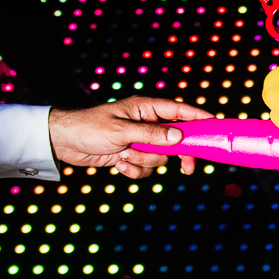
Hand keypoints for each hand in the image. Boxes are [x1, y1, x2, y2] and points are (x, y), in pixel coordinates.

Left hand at [47, 96, 213, 178]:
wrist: (64, 142)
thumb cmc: (89, 128)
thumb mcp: (121, 131)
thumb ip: (152, 134)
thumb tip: (178, 137)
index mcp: (145, 109)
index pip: (178, 111)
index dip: (198, 118)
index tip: (215, 126)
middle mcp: (146, 124)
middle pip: (175, 139)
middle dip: (177, 155)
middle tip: (187, 169)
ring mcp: (139, 140)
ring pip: (159, 158)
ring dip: (143, 161)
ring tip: (123, 155)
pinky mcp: (131, 155)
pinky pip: (145, 168)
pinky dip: (133, 170)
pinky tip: (118, 163)